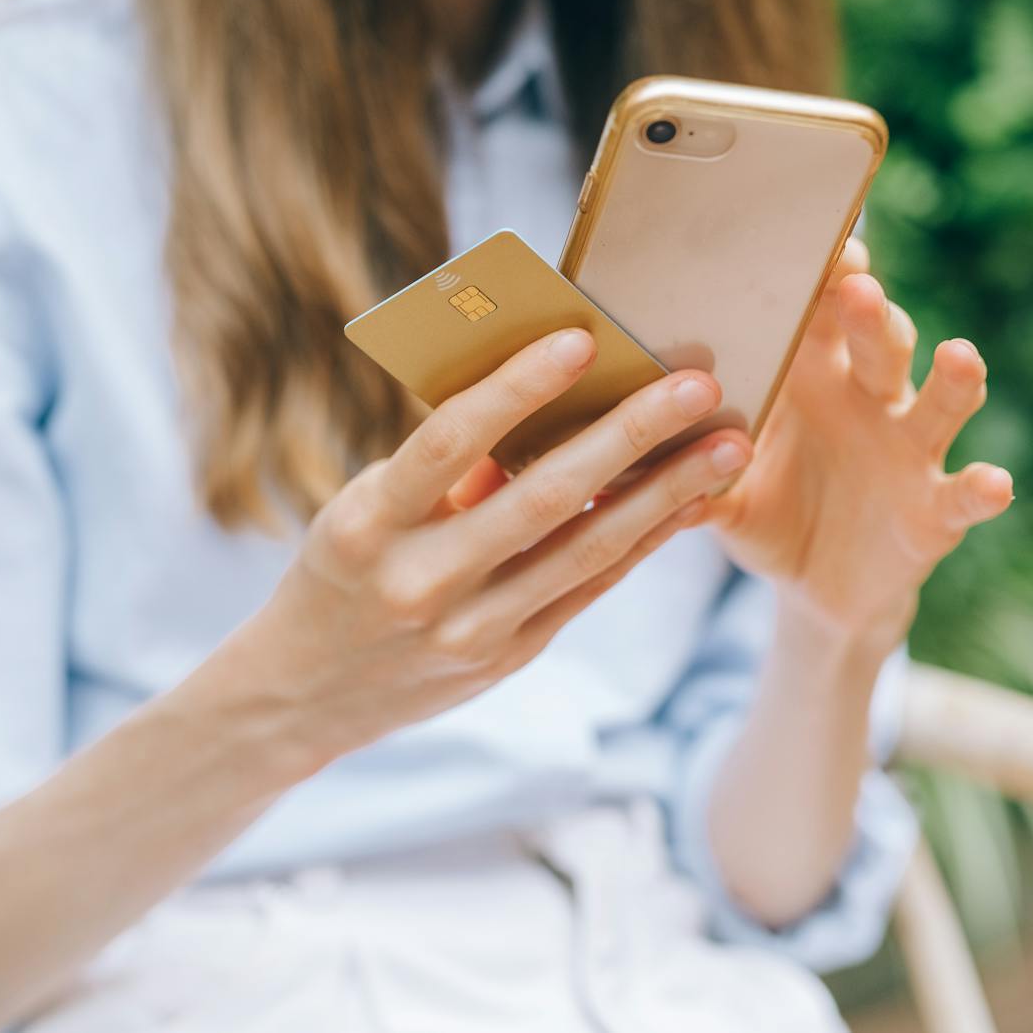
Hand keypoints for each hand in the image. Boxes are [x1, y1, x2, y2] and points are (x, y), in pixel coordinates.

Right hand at [208, 329, 752, 766]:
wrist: (304, 693)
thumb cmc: (343, 567)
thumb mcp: (364, 511)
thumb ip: (444, 469)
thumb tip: (543, 399)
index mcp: (367, 523)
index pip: (448, 442)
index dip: (516, 389)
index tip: (582, 339)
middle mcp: (420, 580)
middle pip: (541, 497)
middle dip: (629, 435)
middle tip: (697, 383)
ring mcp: (468, 628)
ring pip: (585, 549)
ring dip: (666, 494)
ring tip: (728, 446)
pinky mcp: (507, 655)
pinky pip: (589, 587)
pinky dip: (643, 540)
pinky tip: (691, 502)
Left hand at [706, 239, 1012, 651]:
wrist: (813, 587)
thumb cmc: (762, 511)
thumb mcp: (717, 490)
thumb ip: (677, 469)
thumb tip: (606, 460)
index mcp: (809, 377)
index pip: (818, 311)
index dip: (822, 275)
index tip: (816, 242)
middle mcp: (866, 399)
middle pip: (878, 340)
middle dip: (870, 312)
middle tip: (857, 286)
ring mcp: (907, 450)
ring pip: (937, 402)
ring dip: (952, 380)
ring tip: (958, 357)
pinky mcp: (935, 509)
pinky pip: (963, 494)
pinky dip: (983, 489)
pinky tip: (993, 481)